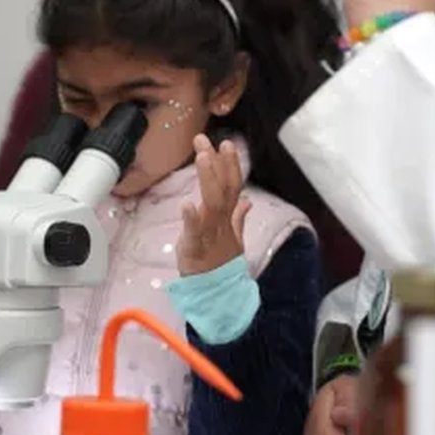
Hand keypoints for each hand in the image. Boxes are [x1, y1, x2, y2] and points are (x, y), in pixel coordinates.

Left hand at [177, 135, 252, 276]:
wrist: (217, 294)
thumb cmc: (219, 264)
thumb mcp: (232, 238)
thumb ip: (239, 217)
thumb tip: (248, 200)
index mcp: (227, 218)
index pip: (232, 186)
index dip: (231, 165)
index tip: (226, 143)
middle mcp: (221, 222)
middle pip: (222, 188)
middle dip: (216, 163)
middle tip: (204, 140)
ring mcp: (210, 234)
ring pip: (212, 203)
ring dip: (207, 179)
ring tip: (201, 157)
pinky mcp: (195, 249)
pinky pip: (194, 233)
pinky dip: (191, 219)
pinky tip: (186, 204)